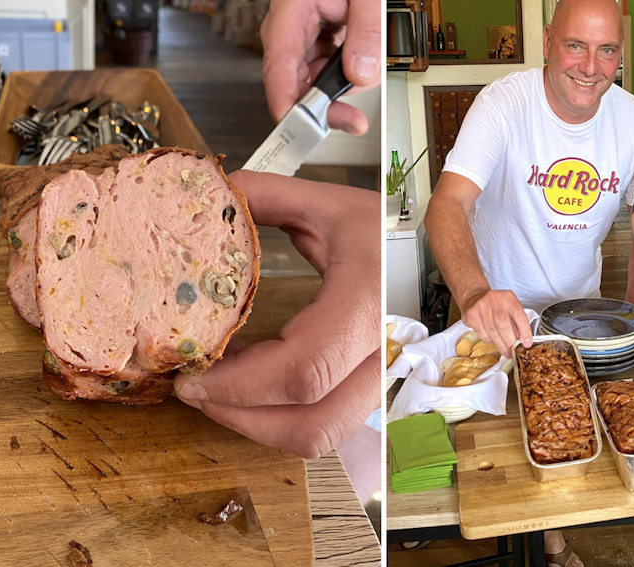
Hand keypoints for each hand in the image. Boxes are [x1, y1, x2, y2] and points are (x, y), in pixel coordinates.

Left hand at [173, 171, 379, 459]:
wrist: (441, 249)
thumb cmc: (387, 227)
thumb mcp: (328, 204)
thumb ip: (265, 197)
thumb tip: (213, 197)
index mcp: (366, 305)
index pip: (302, 371)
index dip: (239, 386)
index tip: (191, 375)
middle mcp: (381, 356)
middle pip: (311, 424)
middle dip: (241, 417)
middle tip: (195, 391)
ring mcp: (383, 380)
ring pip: (321, 435)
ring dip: (261, 424)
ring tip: (222, 388)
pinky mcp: (375, 390)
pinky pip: (328, 423)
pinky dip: (283, 416)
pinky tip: (257, 381)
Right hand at [259, 0, 380, 134]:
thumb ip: (367, 31)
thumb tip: (360, 73)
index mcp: (292, 11)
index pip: (278, 66)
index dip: (286, 103)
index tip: (301, 127)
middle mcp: (288, 29)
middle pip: (290, 85)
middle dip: (320, 107)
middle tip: (353, 121)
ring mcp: (298, 41)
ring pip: (307, 86)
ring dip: (335, 94)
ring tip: (363, 78)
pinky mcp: (312, 49)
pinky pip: (321, 77)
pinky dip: (341, 82)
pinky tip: (357, 67)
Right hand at [461, 289, 532, 357]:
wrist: (474, 296)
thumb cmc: (496, 304)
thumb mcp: (510, 307)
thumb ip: (516, 322)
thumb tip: (521, 340)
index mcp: (509, 298)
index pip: (519, 315)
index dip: (524, 331)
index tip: (527, 344)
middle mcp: (495, 300)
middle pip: (504, 325)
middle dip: (510, 342)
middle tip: (513, 352)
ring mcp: (481, 306)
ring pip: (492, 331)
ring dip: (500, 345)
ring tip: (505, 351)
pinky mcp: (471, 314)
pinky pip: (482, 334)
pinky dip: (489, 341)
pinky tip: (493, 341)